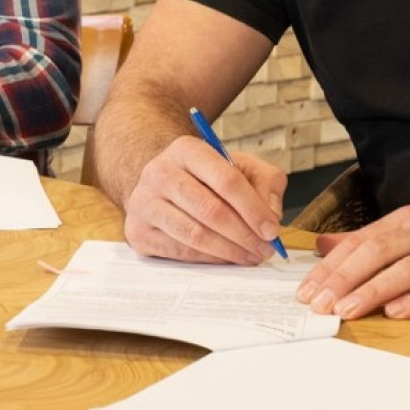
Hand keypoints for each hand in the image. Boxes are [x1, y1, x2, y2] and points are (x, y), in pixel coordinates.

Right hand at [121, 137, 287, 264]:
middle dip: (244, 235)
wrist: (161, 184)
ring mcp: (144, 202)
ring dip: (229, 251)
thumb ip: (265, 182)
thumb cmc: (206, 177)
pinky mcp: (137, 230)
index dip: (253, 208)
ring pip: (194, 235)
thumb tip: (271, 215)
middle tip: (265, 249)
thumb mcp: (240, 166)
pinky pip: (180, 252)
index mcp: (186, 150)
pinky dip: (209, 260)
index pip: (226, 180)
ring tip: (250, 256)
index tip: (272, 230)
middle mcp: (159, 172)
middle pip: (210, 210)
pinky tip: (226, 258)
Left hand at [295, 199, 409, 320]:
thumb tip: (323, 246)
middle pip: (375, 254)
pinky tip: (398, 312)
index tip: (305, 290)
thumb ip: (368, 239)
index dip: (330, 267)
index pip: (358, 243)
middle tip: (318, 303)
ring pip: (405, 270)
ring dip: (373, 290)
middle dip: (343, 279)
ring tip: (347, 309)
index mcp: (404, 222)